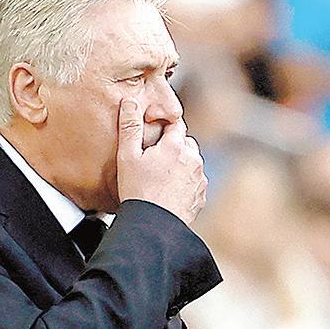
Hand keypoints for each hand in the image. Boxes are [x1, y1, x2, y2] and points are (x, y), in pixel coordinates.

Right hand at [115, 98, 206, 223]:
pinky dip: (186, 182)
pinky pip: (195, 181)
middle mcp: (193, 159)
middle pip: (186, 143)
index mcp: (175, 146)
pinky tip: (170, 189)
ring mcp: (199, 178)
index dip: (164, 127)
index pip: (175, 124)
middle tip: (155, 159)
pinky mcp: (201, 195)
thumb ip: (129, 127)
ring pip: (192, 161)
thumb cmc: (139, 192)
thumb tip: (130, 103)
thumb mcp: (127, 156)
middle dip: (173, 146)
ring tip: (161, 176)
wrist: (154, 225)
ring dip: (181, 164)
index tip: (155, 136)